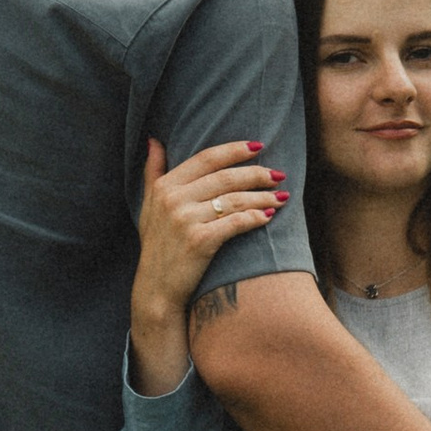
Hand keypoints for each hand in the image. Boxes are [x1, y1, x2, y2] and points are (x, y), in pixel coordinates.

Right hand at [132, 138, 288, 392]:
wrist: (156, 290)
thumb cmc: (158, 246)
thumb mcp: (148, 206)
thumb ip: (153, 172)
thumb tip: (154, 140)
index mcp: (164, 186)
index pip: (206, 158)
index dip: (234, 150)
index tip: (259, 147)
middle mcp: (173, 199)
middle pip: (226, 177)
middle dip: (257, 173)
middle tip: (279, 174)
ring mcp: (186, 220)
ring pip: (235, 199)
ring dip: (263, 196)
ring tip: (282, 197)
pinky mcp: (200, 241)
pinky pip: (236, 222)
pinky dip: (255, 218)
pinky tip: (269, 217)